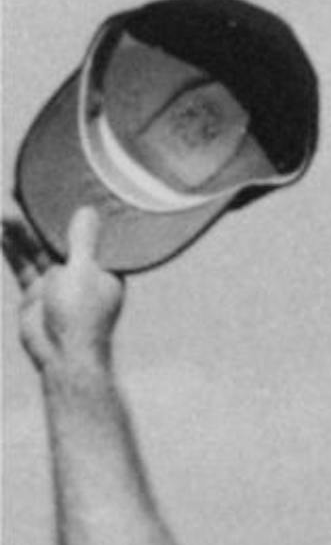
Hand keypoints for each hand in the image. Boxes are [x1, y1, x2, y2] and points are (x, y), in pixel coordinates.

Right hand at [4, 207, 125, 378]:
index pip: (89, 233)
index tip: (59, 188)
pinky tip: (1, 231)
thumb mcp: (83, 272)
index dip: (72, 213)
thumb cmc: (83, 316)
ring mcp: (59, 283)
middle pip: (59, 238)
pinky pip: (23, 265)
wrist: (62, 356)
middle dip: (41, 217)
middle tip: (23, 190)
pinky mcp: (37, 292)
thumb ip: (82, 242)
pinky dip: (12, 249)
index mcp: (105, 268)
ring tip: (5, 208)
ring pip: (38, 250)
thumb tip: (89, 212)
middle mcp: (83, 273)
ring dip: (21, 231)